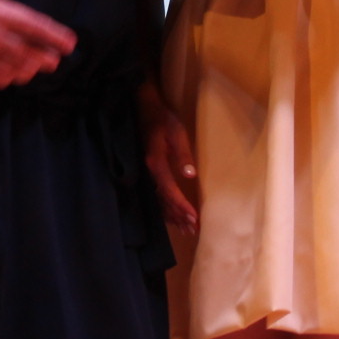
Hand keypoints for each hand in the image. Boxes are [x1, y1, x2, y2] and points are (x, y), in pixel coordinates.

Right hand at [0, 0, 75, 90]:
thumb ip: (17, 18)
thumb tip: (44, 36)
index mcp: (1, 11)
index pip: (37, 27)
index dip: (56, 38)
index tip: (70, 45)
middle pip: (30, 54)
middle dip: (45, 59)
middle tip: (52, 61)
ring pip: (16, 70)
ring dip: (27, 70)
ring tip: (31, 66)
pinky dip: (7, 78)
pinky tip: (9, 72)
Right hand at [140, 92, 200, 235]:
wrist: (145, 108)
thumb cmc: (163, 119)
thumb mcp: (177, 132)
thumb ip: (183, 154)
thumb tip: (190, 175)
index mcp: (155, 162)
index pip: (169, 190)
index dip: (181, 206)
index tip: (194, 218)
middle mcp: (149, 171)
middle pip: (164, 200)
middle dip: (179, 216)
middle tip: (194, 230)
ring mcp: (147, 173)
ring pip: (159, 200)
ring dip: (173, 216)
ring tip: (186, 230)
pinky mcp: (149, 172)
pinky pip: (156, 195)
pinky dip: (165, 208)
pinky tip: (172, 217)